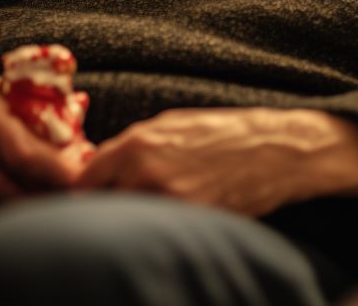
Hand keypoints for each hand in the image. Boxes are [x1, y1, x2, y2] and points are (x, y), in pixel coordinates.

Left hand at [75, 108, 357, 215]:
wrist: (274, 150)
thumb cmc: (221, 133)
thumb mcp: (168, 126)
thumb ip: (131, 148)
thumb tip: (98, 169)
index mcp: (136, 145)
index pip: (84, 181)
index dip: (83, 193)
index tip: (85, 200)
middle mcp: (147, 173)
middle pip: (101, 207)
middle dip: (102, 211)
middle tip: (109, 216)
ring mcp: (171, 201)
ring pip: (130, 222)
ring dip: (129, 222)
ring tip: (140, 221)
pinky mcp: (194, 222)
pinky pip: (161, 231)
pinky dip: (158, 231)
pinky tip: (169, 227)